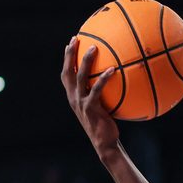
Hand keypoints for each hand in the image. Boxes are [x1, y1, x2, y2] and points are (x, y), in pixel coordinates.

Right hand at [61, 37, 119, 153]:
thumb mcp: (101, 109)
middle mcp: (73, 98)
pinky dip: (104, 78)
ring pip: (80, 77)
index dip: (66, 59)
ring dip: (86, 61)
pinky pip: (97, 89)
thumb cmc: (105, 127)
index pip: (66, 75)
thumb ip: (102, 96)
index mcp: (73, 97)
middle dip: (70, 54)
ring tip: (94, 47)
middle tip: (77, 38)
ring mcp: (80, 103)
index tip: (71, 43)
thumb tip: (116, 82)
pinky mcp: (91, 108)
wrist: (104, 144)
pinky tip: (113, 70)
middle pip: (68, 72)